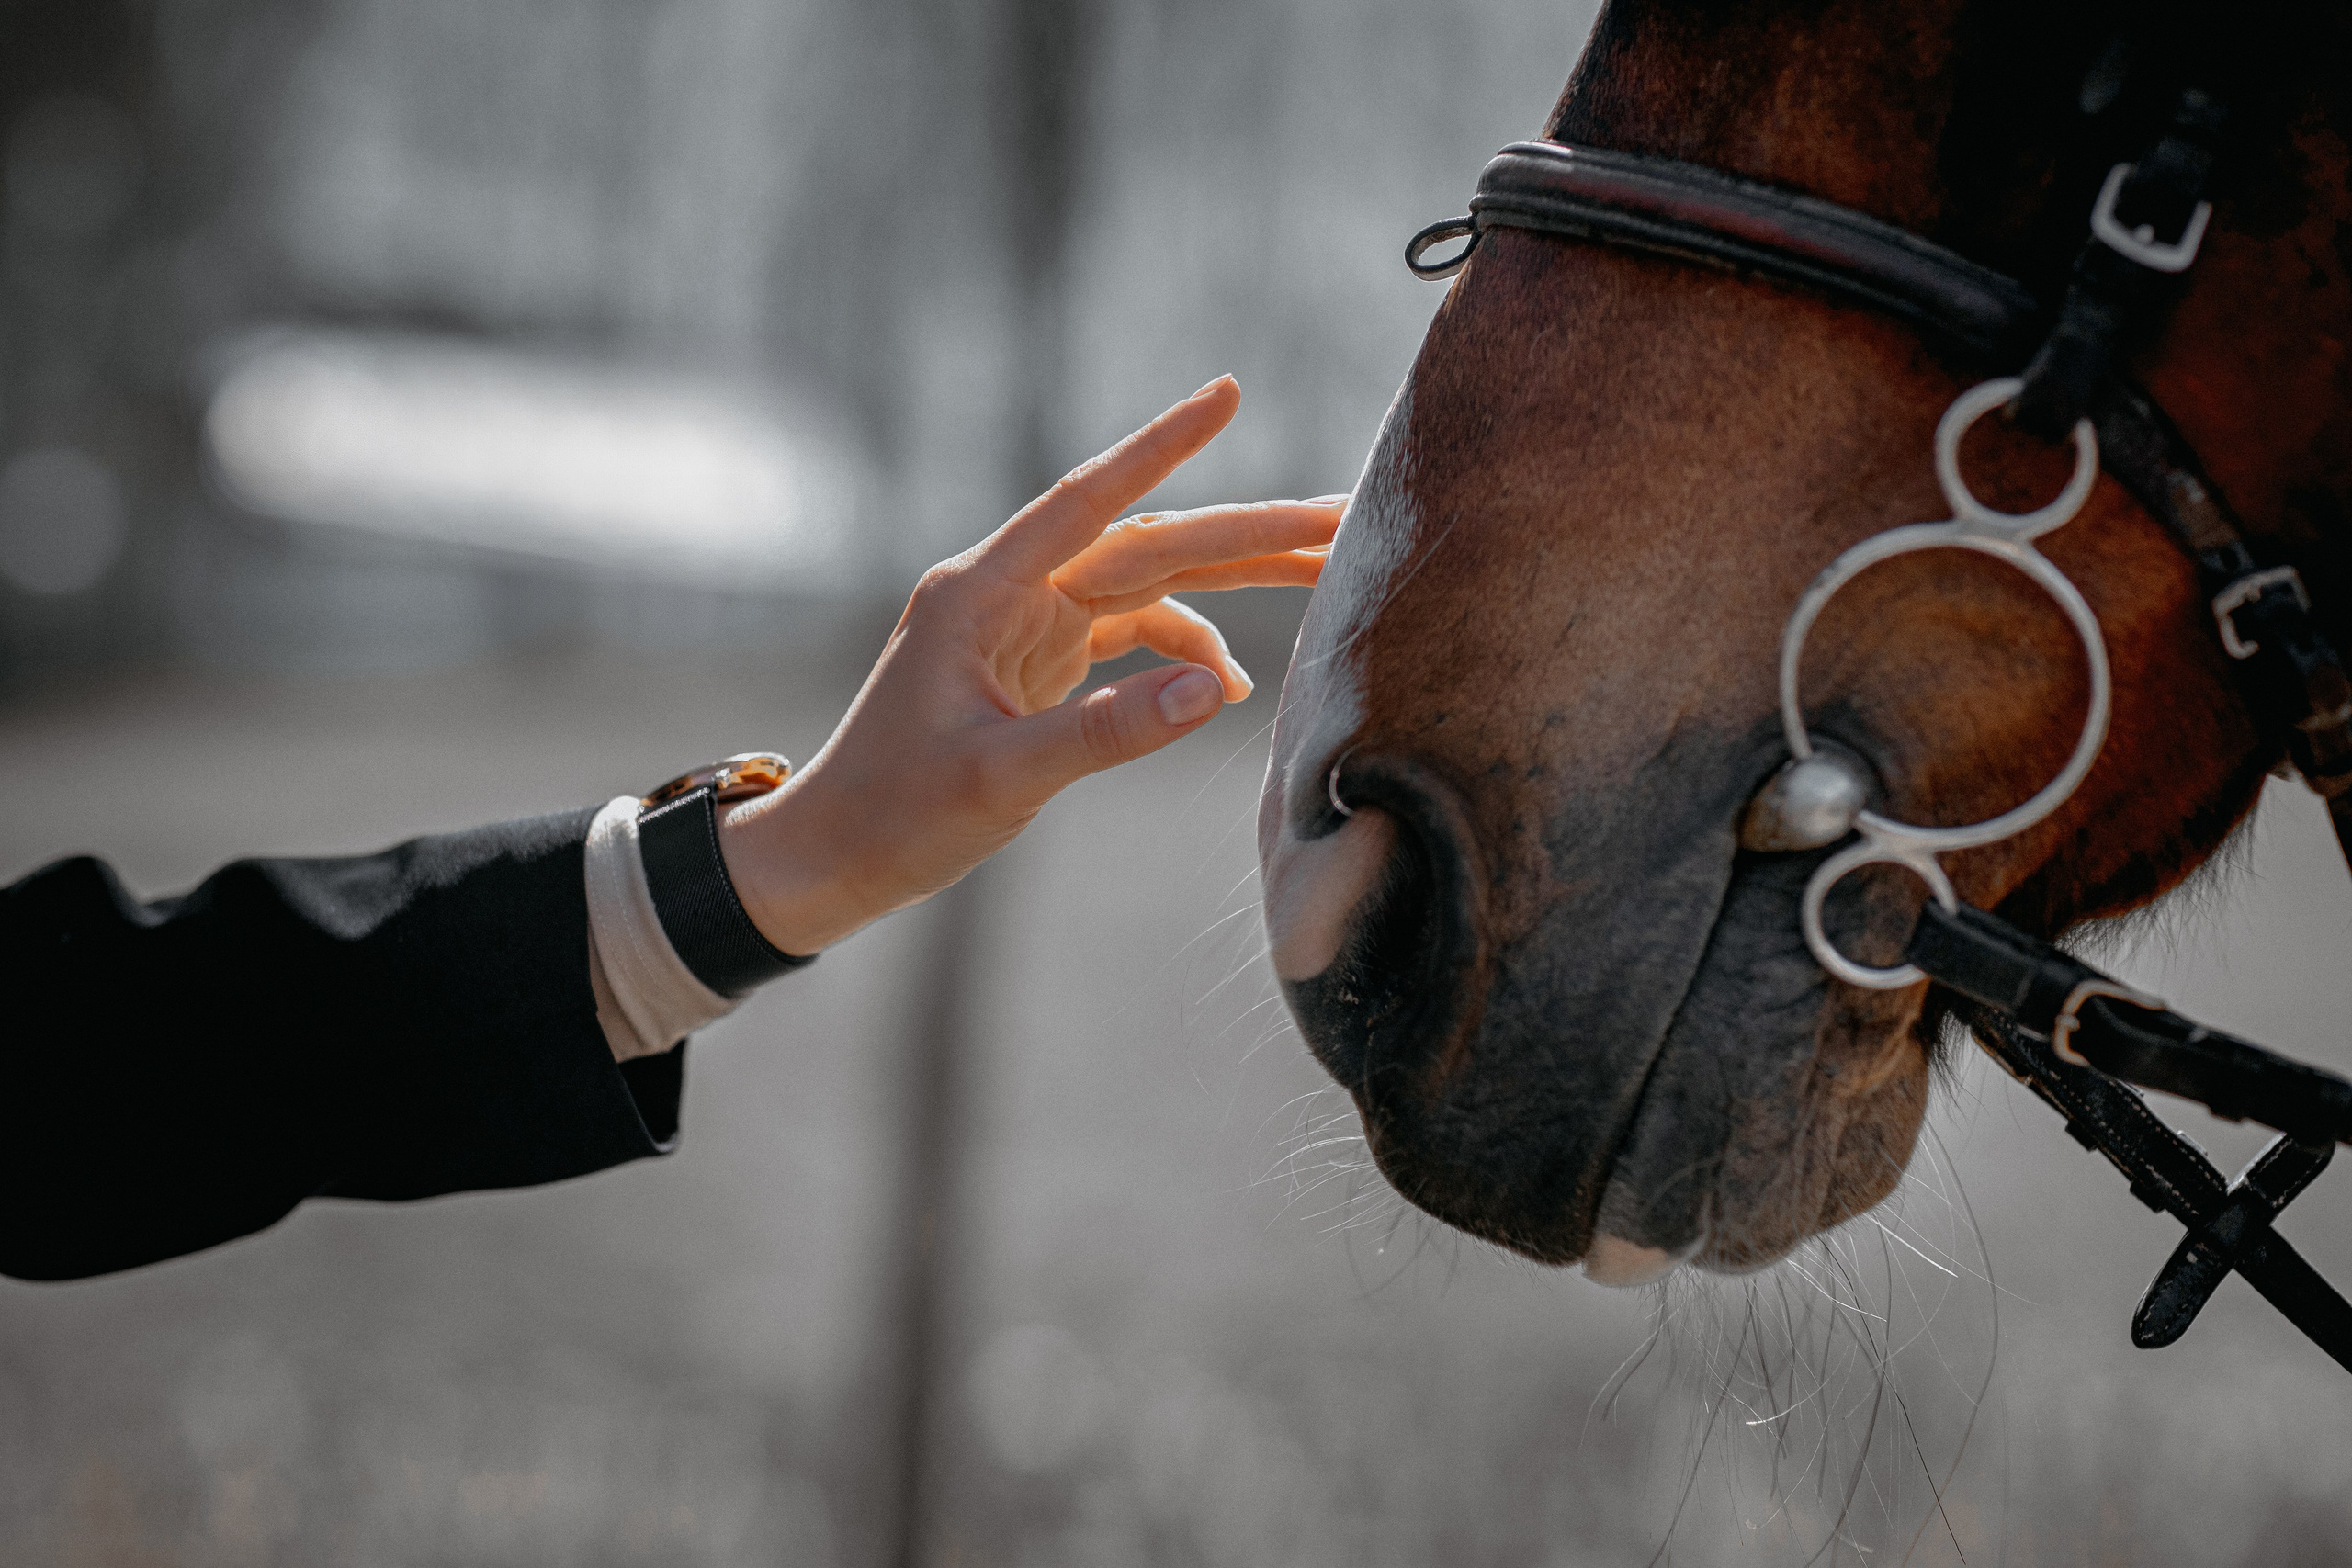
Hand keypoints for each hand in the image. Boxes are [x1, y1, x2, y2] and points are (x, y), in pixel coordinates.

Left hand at [718, 376, 1339, 953]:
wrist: (836, 857)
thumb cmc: (897, 815)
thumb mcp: (1005, 779)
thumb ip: (1110, 732)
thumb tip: (1221, 690)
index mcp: (981, 592)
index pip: (1087, 502)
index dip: (1160, 446)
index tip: (1227, 393)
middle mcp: (1005, 590)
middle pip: (1145, 542)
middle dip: (1245, 531)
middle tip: (1341, 517)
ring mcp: (1024, 623)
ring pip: (1148, 583)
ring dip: (1230, 584)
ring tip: (1324, 575)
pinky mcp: (1037, 661)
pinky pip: (1128, 633)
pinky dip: (1181, 652)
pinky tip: (1228, 686)